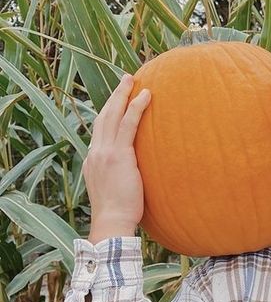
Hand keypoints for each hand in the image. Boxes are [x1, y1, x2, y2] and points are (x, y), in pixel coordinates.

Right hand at [83, 73, 150, 235]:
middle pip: (103, 117)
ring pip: (113, 115)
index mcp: (92, 161)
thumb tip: (132, 177)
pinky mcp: (119, 155)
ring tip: (133, 79)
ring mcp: (105, 152)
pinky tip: (146, 95)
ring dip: (123, 94)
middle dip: (113, 97)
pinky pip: (128, 125)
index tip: (116, 103)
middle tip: (125, 80)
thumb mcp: (114, 191)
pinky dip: (136, 107)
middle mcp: (95, 153)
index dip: (108, 114)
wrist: (112, 222)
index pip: (99, 131)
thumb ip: (119, 178)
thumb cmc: (118, 215)